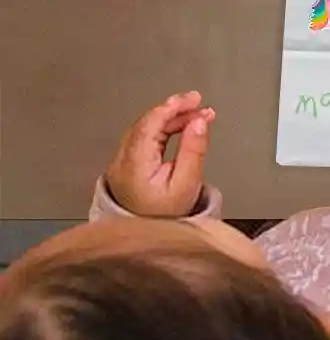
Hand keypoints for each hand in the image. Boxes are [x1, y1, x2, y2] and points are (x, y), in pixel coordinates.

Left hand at [106, 91, 215, 217]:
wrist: (148, 240)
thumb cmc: (168, 215)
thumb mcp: (187, 184)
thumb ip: (193, 150)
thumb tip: (199, 121)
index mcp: (134, 165)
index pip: (150, 125)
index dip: (172, 108)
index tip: (195, 100)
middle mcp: (122, 160)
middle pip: (146, 124)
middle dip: (174, 110)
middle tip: (199, 104)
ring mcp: (121, 162)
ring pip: (144, 129)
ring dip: (170, 119)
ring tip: (196, 115)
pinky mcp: (125, 165)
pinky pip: (143, 138)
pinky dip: (163, 129)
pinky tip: (181, 127)